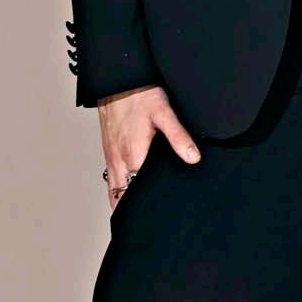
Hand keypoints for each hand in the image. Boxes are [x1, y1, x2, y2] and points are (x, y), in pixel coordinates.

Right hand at [96, 85, 199, 209]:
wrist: (116, 79)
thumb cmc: (139, 94)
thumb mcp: (163, 113)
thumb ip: (178, 136)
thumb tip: (193, 158)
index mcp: (132, 156)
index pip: (138, 193)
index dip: (148, 205)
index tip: (160, 217)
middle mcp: (118, 160)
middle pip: (123, 197)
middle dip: (134, 210)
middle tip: (151, 223)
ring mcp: (111, 156)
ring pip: (114, 189)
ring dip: (124, 202)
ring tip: (139, 215)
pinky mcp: (108, 150)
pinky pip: (111, 178)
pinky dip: (118, 190)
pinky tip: (129, 192)